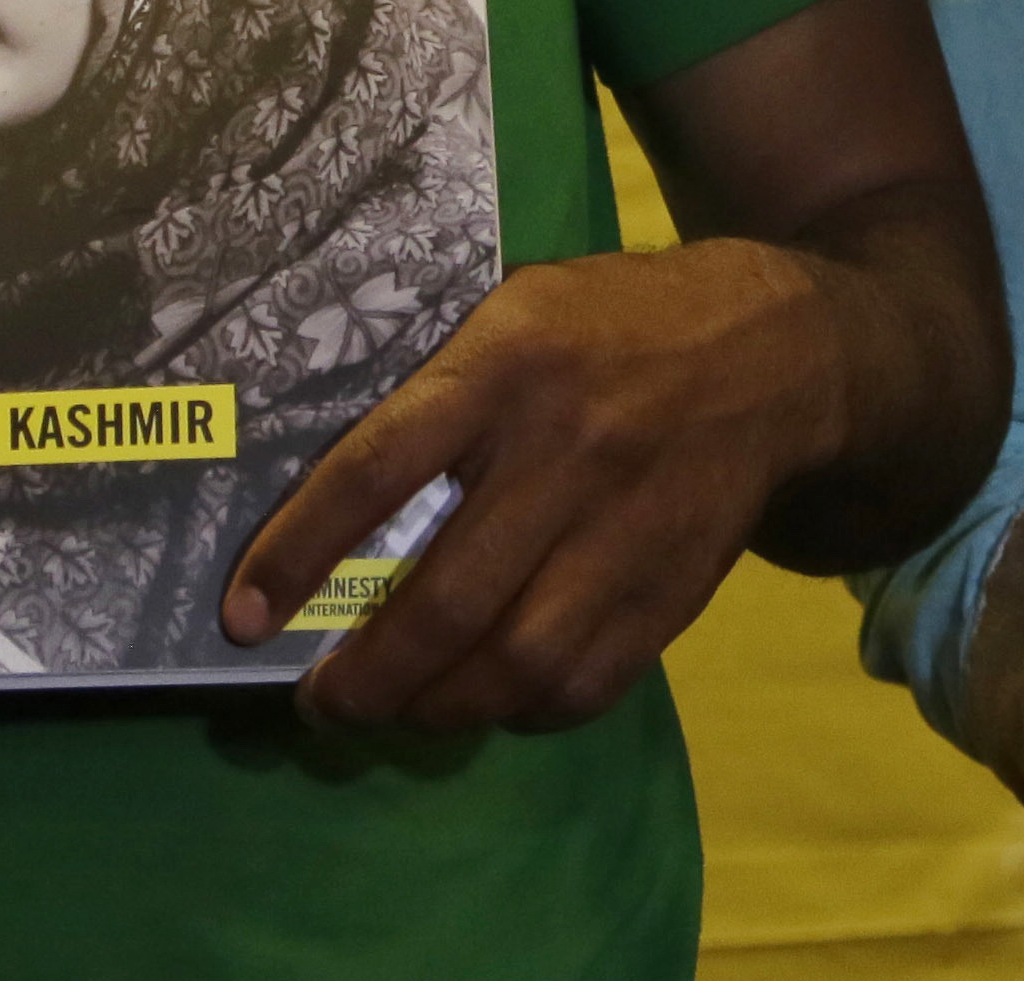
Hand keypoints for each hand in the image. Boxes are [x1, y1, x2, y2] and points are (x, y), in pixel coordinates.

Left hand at [219, 241, 836, 731]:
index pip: (378, 468)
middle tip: (321, 701)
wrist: (778, 352)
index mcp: (507, 366)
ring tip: (396, 710)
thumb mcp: (517, 313)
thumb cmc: (613, 325)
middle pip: (446, 599)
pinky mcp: (675, 585)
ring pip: (517, 661)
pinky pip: (587, 682)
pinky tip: (490, 699)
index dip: (299, 552)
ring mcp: (627, 528)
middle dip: (364, 677)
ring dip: (437, 708)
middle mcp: (565, 450)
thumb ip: (439, 392)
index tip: (244, 617)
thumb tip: (331, 502)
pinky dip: (524, 710)